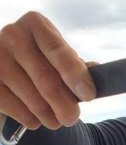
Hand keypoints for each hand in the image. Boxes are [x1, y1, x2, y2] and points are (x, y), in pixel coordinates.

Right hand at [0, 11, 95, 132]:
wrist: (7, 70)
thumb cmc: (42, 62)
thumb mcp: (59, 58)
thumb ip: (78, 66)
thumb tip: (97, 73)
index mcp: (35, 24)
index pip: (58, 51)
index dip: (75, 75)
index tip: (89, 95)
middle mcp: (12, 35)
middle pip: (46, 80)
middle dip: (65, 105)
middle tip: (72, 118)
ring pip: (32, 99)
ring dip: (49, 116)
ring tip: (56, 120)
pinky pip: (16, 109)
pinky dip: (30, 119)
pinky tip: (35, 118)